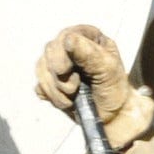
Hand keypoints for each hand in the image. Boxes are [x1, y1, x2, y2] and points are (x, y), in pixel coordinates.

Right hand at [35, 24, 151, 149]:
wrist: (112, 116)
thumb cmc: (113, 90)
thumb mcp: (108, 70)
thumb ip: (89, 53)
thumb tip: (69, 39)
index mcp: (87, 37)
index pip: (65, 37)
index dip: (61, 55)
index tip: (65, 71)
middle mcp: (70, 46)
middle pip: (49, 52)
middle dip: (60, 76)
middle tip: (75, 89)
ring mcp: (58, 62)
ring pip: (41, 69)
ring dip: (56, 90)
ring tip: (74, 97)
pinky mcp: (51, 80)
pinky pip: (40, 85)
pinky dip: (51, 96)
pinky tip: (66, 101)